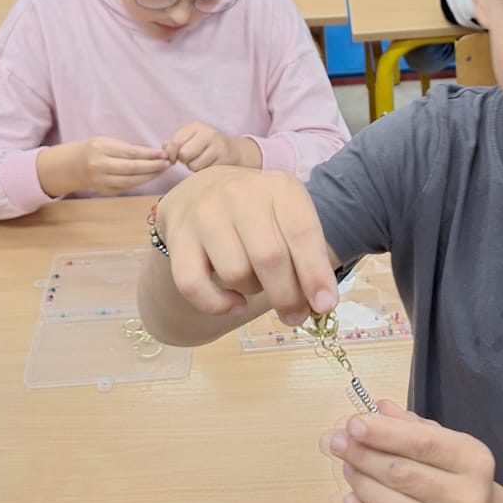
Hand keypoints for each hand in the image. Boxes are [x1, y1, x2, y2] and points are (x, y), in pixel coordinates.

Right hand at [65, 136, 168, 195]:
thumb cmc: (95, 150)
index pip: (131, 153)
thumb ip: (127, 148)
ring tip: (163, 170)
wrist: (72, 166)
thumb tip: (155, 153)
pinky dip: (141, 182)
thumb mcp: (107, 142)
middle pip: (133, 168)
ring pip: (132, 181)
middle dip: (153, 167)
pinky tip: (151, 177)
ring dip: (150, 176)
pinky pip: (127, 187)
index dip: (150, 155)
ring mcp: (102, 181)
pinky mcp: (106, 191)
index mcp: (101, 148)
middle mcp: (100, 166)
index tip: (163, 153)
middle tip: (168, 163)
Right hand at [155, 166, 337, 325]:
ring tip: (256, 283)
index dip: (315, 274)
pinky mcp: (178, 236)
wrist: (203, 190)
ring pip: (235, 273)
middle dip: (287, 297)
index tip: (324, 305)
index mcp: (279, 187)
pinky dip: (216, 304)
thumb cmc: (258, 213)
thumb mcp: (289, 218)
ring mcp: (205, 213)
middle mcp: (241, 193)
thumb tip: (319, 304)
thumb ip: (307, 256)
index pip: (302, 233)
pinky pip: (193, 284)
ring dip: (252, 291)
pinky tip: (233, 303)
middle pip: (269, 257)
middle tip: (294, 315)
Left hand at [164, 122, 259, 172]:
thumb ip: (174, 142)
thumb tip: (163, 148)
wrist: (232, 150)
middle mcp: (208, 133)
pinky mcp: (224, 159)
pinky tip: (208, 165)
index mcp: (196, 126)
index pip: (175, 142)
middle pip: (184, 154)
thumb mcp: (190, 138)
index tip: (173, 158)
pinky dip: (203, 171)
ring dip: (193, 167)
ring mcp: (218, 146)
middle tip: (189, 159)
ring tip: (199, 162)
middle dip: (183, 160)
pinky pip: (204, 171)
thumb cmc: (204, 145)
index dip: (170, 154)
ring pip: (193, 165)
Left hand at [321, 400, 497, 502]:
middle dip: (362, 455)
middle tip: (337, 442)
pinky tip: (349, 501)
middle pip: (401, 473)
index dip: (384, 433)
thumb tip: (377, 408)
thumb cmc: (460, 481)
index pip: (423, 443)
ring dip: (360, 483)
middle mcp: (465, 499)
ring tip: (347, 466)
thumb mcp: (450, 447)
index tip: (353, 423)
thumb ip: (414, 427)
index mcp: (473, 462)